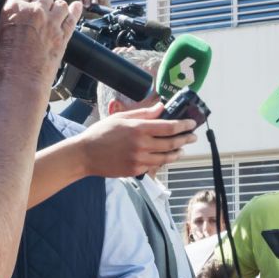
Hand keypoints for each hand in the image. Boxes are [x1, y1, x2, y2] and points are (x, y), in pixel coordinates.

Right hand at [0, 0, 82, 82]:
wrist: (20, 85)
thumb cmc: (4, 68)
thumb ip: (7, 24)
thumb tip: (8, 23)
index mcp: (13, 9)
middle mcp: (34, 12)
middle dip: (41, 2)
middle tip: (38, 13)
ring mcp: (51, 23)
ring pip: (60, 3)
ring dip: (56, 8)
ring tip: (52, 16)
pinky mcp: (63, 36)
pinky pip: (73, 16)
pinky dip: (75, 11)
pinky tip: (76, 7)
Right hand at [80, 104, 196, 176]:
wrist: (85, 154)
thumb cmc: (102, 133)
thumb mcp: (121, 117)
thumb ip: (144, 113)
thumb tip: (161, 107)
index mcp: (138, 128)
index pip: (169, 127)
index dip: (184, 126)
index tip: (192, 124)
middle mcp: (141, 144)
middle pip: (171, 143)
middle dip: (185, 139)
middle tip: (193, 136)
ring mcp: (139, 159)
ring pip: (166, 157)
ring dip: (177, 152)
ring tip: (182, 149)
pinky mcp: (136, 170)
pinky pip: (154, 166)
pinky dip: (163, 161)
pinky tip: (166, 157)